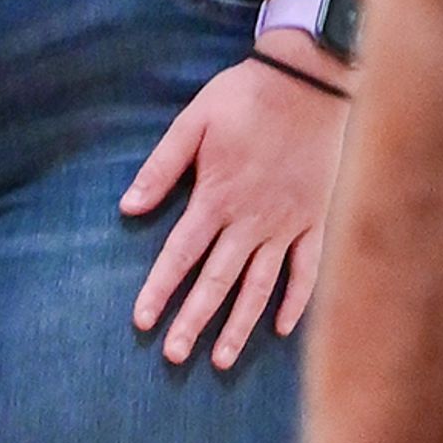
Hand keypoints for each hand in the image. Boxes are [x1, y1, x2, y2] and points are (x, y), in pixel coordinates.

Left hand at [125, 51, 347, 368]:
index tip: (142, 322)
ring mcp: (286, 224)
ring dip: (240, 325)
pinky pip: (306, 270)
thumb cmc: (244, 98)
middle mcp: (251, 220)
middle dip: (194, 322)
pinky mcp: (314, 220)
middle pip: (217, 281)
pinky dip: (295, 301)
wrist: (308, 83)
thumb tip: (128, 207)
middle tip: (174, 356)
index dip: (160, 290)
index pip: (180, 255)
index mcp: (217, 197)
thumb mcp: (193, 123)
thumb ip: (161, 167)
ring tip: (222, 360)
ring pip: (260, 286)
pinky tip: (282, 330)